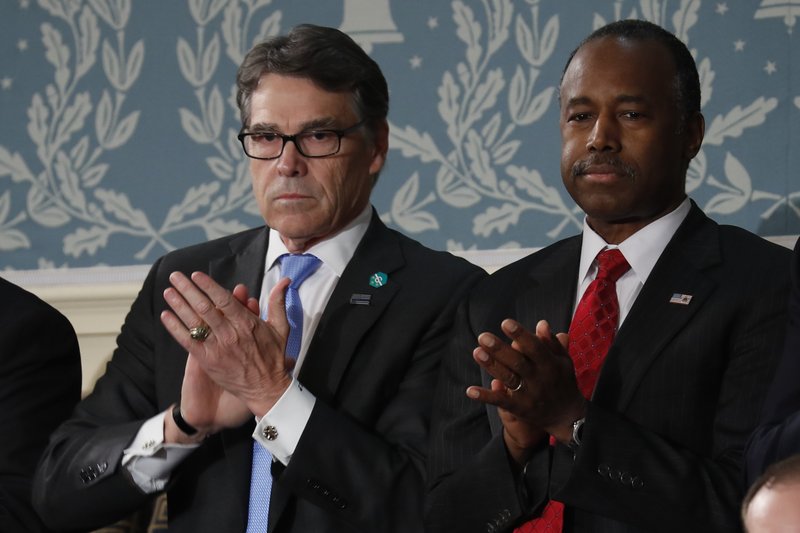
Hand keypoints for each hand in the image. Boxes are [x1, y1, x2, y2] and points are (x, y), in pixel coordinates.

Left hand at [160, 271, 294, 433]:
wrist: (266, 388)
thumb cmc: (273, 358)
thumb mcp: (280, 328)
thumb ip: (278, 303)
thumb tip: (284, 281)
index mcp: (247, 323)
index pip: (224, 299)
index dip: (208, 286)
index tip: (196, 275)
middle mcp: (230, 333)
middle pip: (205, 307)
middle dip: (188, 290)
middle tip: (176, 277)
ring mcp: (218, 347)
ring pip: (194, 322)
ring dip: (179, 305)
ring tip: (168, 291)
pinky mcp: (208, 361)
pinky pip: (188, 341)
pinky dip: (175, 328)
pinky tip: (166, 316)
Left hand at [466, 320, 585, 456]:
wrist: (567, 416)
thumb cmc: (562, 381)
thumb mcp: (563, 361)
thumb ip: (551, 343)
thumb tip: (541, 323)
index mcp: (550, 364)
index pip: (534, 347)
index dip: (520, 335)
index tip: (505, 323)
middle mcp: (539, 379)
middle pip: (517, 362)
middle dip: (500, 349)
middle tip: (483, 336)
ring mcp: (528, 395)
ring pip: (508, 378)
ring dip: (491, 366)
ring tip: (477, 352)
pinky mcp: (519, 408)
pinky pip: (501, 401)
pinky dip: (485, 396)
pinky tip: (470, 390)